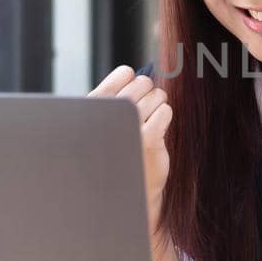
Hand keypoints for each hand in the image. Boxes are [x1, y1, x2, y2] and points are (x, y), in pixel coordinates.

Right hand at [90, 65, 171, 227]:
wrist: (123, 186)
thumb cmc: (117, 150)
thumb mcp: (107, 122)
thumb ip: (118, 98)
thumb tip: (145, 73)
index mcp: (95, 107)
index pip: (123, 75)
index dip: (132, 78)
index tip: (133, 88)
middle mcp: (110, 116)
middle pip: (143, 83)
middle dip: (148, 92)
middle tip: (144, 108)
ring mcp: (130, 127)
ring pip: (158, 96)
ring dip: (158, 104)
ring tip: (149, 119)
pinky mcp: (149, 139)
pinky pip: (166, 111)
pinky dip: (164, 116)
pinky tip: (156, 129)